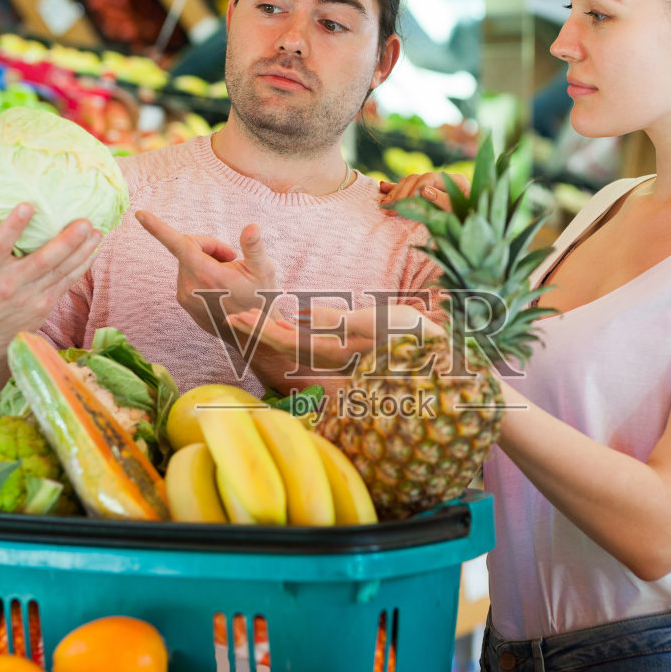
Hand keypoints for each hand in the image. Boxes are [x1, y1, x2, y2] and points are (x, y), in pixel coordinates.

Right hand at [0, 197, 102, 356]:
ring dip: (82, 252)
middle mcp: (9, 283)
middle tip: (84, 222)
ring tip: (97, 231)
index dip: (13, 227)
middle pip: (41, 261)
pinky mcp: (45, 305)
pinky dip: (82, 266)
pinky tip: (94, 249)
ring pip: (60, 272)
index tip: (27, 205)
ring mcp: (29, 296)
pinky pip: (67, 282)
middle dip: (65, 242)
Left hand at [137, 210, 275, 333]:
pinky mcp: (184, 303)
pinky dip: (202, 275)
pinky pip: (188, 277)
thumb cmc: (259, 299)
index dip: (157, 227)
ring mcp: (184, 296)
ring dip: (207, 261)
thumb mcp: (263, 270)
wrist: (253, 334)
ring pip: (188, 262)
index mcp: (205, 273)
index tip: (139, 214)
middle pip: (189, 248)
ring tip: (229, 275)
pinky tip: (221, 288)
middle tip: (232, 258)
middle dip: (209, 247)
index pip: (178, 243)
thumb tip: (252, 227)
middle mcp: (189, 285)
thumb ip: (254, 247)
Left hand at [225, 303, 443, 379]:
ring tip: (249, 315)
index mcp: (336, 352)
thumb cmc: (412, 336)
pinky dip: (294, 328)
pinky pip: (313, 338)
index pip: (287, 342)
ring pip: (297, 342)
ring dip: (272, 328)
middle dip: (259, 329)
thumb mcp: (377, 322)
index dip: (260, 329)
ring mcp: (341, 354)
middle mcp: (333, 357)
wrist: (439, 352)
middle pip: (286, 343)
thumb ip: (339, 321)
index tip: (236, 315)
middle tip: (231, 314)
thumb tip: (304, 315)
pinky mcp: (349, 346)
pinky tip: (286, 319)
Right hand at [379, 171, 468, 214]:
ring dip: (395, 192)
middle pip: (416, 179)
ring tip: (384, 204)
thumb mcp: (459, 213)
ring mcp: (433, 187)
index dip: (415, 189)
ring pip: (409, 182)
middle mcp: (443, 180)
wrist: (475, 234)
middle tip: (388, 207)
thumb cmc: (469, 222)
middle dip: (400, 193)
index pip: (429, 178)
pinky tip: (382, 187)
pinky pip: (407, 188)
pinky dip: (395, 189)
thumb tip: (425, 190)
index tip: (405, 203)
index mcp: (455, 181)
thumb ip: (443, 201)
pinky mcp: (425, 195)